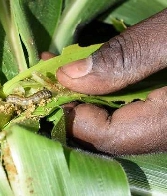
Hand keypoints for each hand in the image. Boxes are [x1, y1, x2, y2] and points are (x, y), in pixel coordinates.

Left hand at [56, 9, 166, 154]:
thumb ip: (126, 59)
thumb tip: (68, 76)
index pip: (107, 135)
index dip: (72, 113)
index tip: (50, 84)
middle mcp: (165, 131)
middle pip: (106, 133)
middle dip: (72, 104)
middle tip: (49, 74)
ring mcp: (163, 121)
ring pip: (113, 120)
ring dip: (84, 95)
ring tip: (62, 68)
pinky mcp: (163, 108)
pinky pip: (125, 108)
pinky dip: (103, 90)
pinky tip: (93, 70)